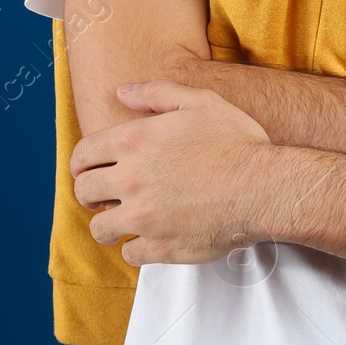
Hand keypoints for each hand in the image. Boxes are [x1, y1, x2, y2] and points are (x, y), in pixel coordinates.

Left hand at [69, 80, 273, 265]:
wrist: (263, 187)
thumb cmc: (236, 141)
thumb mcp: (201, 102)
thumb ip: (157, 92)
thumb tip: (122, 92)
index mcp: (135, 141)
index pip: (82, 155)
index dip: (82, 162)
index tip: (89, 169)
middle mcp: (131, 179)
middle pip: (84, 191)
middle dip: (90, 191)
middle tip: (105, 193)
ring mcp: (142, 217)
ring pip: (99, 228)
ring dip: (107, 222)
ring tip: (123, 218)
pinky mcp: (158, 247)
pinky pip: (129, 253)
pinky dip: (137, 246)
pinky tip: (152, 235)